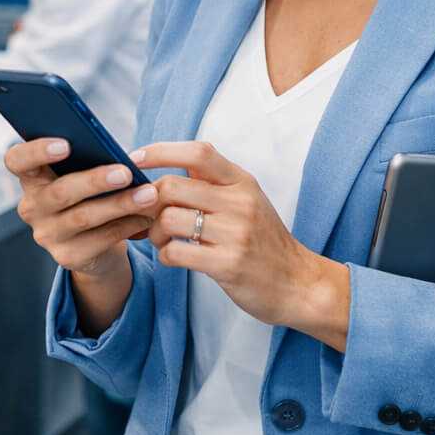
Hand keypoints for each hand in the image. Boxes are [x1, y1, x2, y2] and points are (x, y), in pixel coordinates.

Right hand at [4, 138, 158, 277]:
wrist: (96, 246)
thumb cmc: (91, 196)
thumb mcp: (83, 176)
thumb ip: (88, 162)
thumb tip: (117, 155)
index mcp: (31, 178)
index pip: (17, 160)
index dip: (36, 151)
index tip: (65, 144)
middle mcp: (32, 207)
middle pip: (59, 191)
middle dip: (95, 180)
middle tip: (125, 172)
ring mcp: (47, 234)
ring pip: (83, 216)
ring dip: (120, 204)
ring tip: (148, 194)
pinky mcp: (67, 257)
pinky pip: (100, 238)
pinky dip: (127, 225)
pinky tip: (147, 216)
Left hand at [134, 142, 349, 346]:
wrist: (299, 283)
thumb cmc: (264, 240)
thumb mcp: (246, 199)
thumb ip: (211, 180)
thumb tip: (163, 161)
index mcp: (241, 181)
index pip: (197, 153)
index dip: (160, 151)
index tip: (135, 159)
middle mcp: (240, 202)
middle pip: (171, 186)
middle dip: (149, 201)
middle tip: (147, 214)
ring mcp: (235, 234)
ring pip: (168, 219)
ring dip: (154, 231)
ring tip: (161, 239)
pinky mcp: (228, 264)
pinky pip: (175, 252)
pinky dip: (164, 254)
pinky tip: (172, 255)